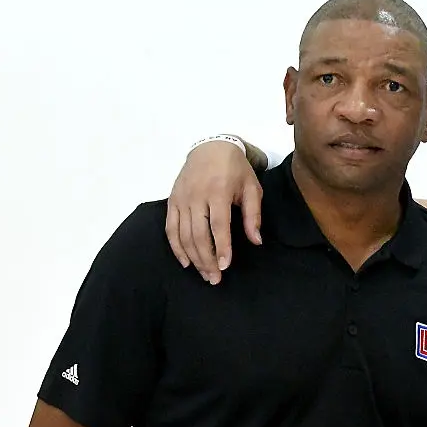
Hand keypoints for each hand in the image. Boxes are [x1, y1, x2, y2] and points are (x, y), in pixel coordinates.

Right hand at [165, 139, 263, 284]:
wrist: (211, 147)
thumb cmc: (236, 170)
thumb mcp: (252, 188)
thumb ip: (253, 215)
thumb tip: (256, 241)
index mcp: (218, 191)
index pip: (218, 225)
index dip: (221, 247)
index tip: (225, 266)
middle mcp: (196, 196)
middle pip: (198, 234)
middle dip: (206, 259)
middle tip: (215, 279)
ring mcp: (181, 199)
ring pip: (183, 234)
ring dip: (193, 258)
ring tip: (205, 274)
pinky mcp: (172, 201)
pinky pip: (170, 228)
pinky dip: (176, 247)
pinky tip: (186, 262)